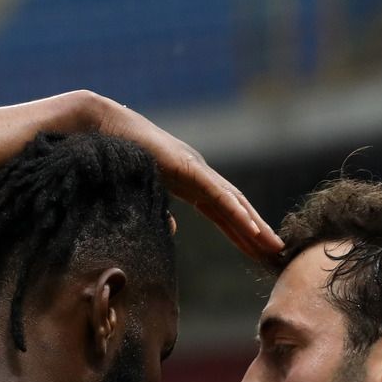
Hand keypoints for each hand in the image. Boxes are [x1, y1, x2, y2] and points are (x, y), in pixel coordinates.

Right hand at [86, 94, 281, 261]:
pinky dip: (237, 212)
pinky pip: (218, 194)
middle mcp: (200, 175)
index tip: (258, 252)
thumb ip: (160, 210)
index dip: (242, 233)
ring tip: (273, 246)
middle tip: (278, 254)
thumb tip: (172, 228)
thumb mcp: (145, 191)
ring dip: (256, 226)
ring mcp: (196, 169)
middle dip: (257, 233)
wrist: (103, 127)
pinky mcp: (188, 167)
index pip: (223, 213)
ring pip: (234, 203)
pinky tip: (253, 229)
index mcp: (191, 183)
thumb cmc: (118, 156)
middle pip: (236, 210)